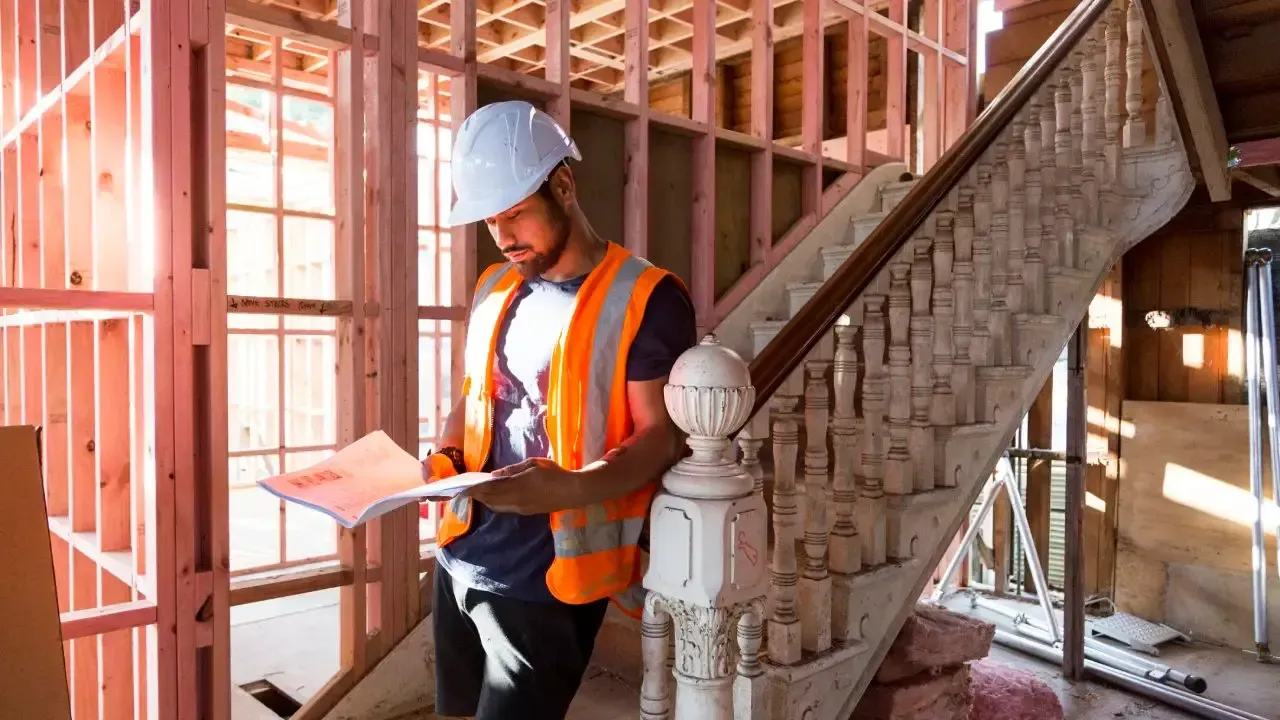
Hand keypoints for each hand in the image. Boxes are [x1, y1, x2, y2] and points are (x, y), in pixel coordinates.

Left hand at [466, 457, 580, 514]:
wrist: (572, 492)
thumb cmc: (554, 473)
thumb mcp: (534, 464)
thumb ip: (513, 470)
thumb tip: (494, 475)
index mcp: (518, 485)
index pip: (491, 489)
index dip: (476, 489)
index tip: (464, 487)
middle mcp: (517, 499)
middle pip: (491, 500)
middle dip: (478, 496)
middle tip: (467, 491)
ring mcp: (521, 508)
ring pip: (497, 507)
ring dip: (486, 501)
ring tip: (478, 494)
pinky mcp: (526, 512)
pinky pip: (505, 509)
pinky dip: (495, 504)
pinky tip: (494, 498)